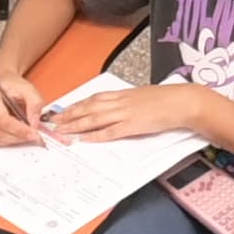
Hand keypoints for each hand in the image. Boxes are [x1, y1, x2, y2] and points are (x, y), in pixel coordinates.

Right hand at [0, 70, 51, 147]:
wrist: (0, 83)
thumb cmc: (11, 86)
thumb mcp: (28, 89)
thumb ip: (35, 103)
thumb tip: (34, 123)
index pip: (3, 120)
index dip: (19, 130)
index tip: (33, 133)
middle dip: (17, 137)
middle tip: (32, 136)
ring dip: (11, 140)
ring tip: (24, 135)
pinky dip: (3, 141)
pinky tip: (13, 135)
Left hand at [48, 80, 204, 142]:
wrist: (181, 101)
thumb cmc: (164, 99)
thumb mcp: (140, 96)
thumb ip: (126, 101)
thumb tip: (114, 107)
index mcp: (121, 94)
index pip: (92, 99)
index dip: (75, 105)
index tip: (62, 110)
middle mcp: (119, 102)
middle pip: (88, 108)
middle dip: (69, 115)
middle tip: (52, 122)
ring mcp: (125, 113)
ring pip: (94, 118)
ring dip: (76, 125)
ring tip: (61, 131)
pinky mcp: (133, 125)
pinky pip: (110, 131)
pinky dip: (96, 135)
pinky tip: (84, 139)